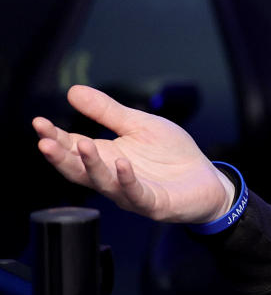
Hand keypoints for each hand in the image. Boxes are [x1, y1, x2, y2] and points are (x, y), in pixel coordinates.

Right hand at [32, 85, 231, 223]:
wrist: (207, 179)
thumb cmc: (172, 155)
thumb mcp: (139, 125)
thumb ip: (107, 111)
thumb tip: (73, 91)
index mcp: (107, 157)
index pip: (73, 148)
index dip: (55, 137)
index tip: (38, 122)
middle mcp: (113, 178)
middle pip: (79, 170)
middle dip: (61, 156)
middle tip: (44, 141)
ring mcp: (131, 193)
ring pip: (104, 183)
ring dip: (91, 165)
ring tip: (81, 144)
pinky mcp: (154, 203)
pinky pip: (137, 194)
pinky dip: (127, 179)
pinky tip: (122, 163)